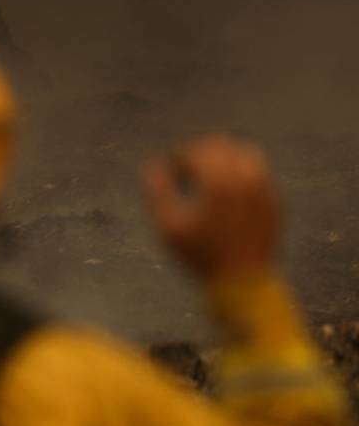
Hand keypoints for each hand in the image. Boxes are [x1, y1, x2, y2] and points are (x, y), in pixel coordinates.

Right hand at [143, 134, 279, 281]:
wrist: (243, 281)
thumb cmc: (200, 256)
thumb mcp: (168, 227)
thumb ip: (157, 191)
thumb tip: (151, 166)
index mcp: (218, 181)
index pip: (196, 150)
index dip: (178, 157)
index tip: (169, 170)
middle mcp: (245, 178)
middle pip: (221, 144)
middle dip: (200, 152)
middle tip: (185, 170)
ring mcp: (264, 188)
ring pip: (245, 152)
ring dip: (223, 158)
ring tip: (208, 176)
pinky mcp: (273, 199)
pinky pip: (258, 172)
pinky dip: (240, 172)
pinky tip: (227, 192)